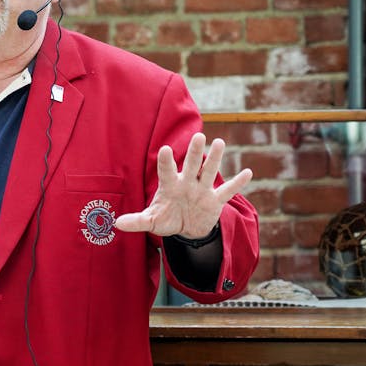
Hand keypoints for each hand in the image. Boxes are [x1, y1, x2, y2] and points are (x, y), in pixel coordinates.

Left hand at [114, 132, 252, 238]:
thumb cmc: (167, 218)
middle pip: (190, 165)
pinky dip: (238, 183)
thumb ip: (137, 221)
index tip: (163, 149)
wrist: (187, 228)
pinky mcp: (215, 200)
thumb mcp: (152, 221)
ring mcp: (202, 190)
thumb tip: (117, 223)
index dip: (165, 162)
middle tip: (198, 136)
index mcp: (170, 185)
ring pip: (209, 172)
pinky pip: (227, 191)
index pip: (166, 171)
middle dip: (194, 152)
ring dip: (214, 159)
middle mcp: (187, 183)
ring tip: (219, 143)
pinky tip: (248, 172)